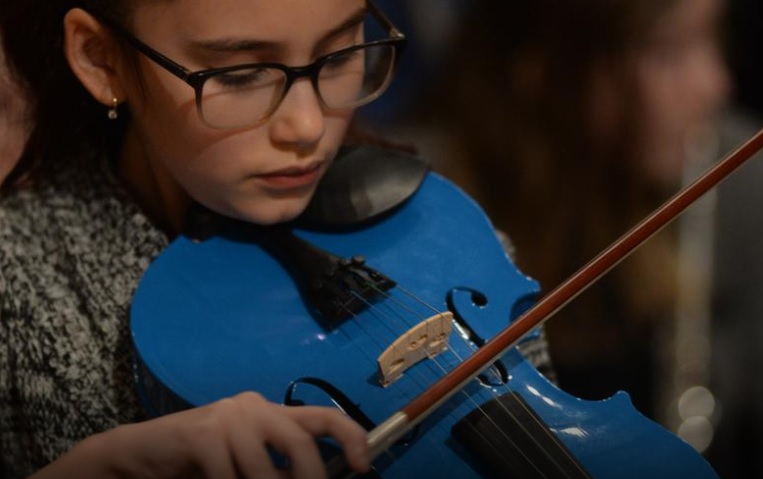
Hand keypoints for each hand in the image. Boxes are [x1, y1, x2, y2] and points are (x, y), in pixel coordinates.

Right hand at [31, 392, 369, 478]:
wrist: (140, 456)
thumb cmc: (200, 465)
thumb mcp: (248, 465)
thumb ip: (280, 468)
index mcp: (272, 412)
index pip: (325, 416)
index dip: (351, 438)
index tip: (363, 468)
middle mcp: (254, 406)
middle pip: (300, 439)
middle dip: (310, 476)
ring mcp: (227, 416)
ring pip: (264, 470)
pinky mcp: (202, 433)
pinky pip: (229, 477)